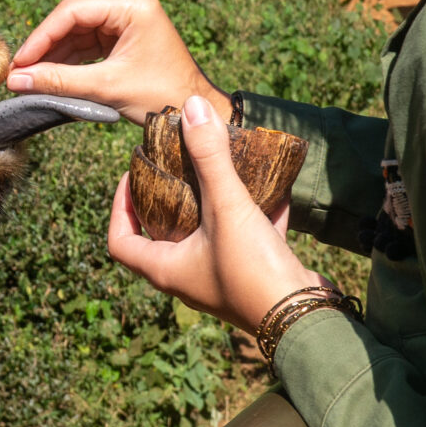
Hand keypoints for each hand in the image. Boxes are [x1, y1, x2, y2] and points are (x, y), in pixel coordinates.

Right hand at [10, 0, 228, 123]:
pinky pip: (87, 45)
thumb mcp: (106, 87)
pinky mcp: (123, 38)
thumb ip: (59, 81)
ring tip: (28, 78)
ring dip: (53, 56)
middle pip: (72, 20)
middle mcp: (129, 5)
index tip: (20, 61)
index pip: (73, 12)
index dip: (41, 36)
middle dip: (45, 47)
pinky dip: (68, 62)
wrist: (193, 113)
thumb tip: (15, 80)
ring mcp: (126, 20)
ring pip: (77, 33)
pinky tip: (48, 77)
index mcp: (132, 4)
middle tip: (18, 72)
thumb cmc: (162, 96)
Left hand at [107, 95, 318, 328]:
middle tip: (177, 166)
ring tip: (220, 170)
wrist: (306, 319)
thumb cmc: (253, 270)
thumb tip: (190, 108)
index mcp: (165, 269)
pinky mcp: (254, 275)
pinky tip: (273, 189)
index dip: (119, 207)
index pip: (120, 241)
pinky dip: (255, 216)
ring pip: (208, 235)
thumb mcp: (227, 208)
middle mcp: (188, 277)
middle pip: (162, 235)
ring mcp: (221, 278)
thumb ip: (209, 158)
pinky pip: (247, 240)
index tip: (134, 174)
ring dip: (213, 205)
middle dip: (168, 199)